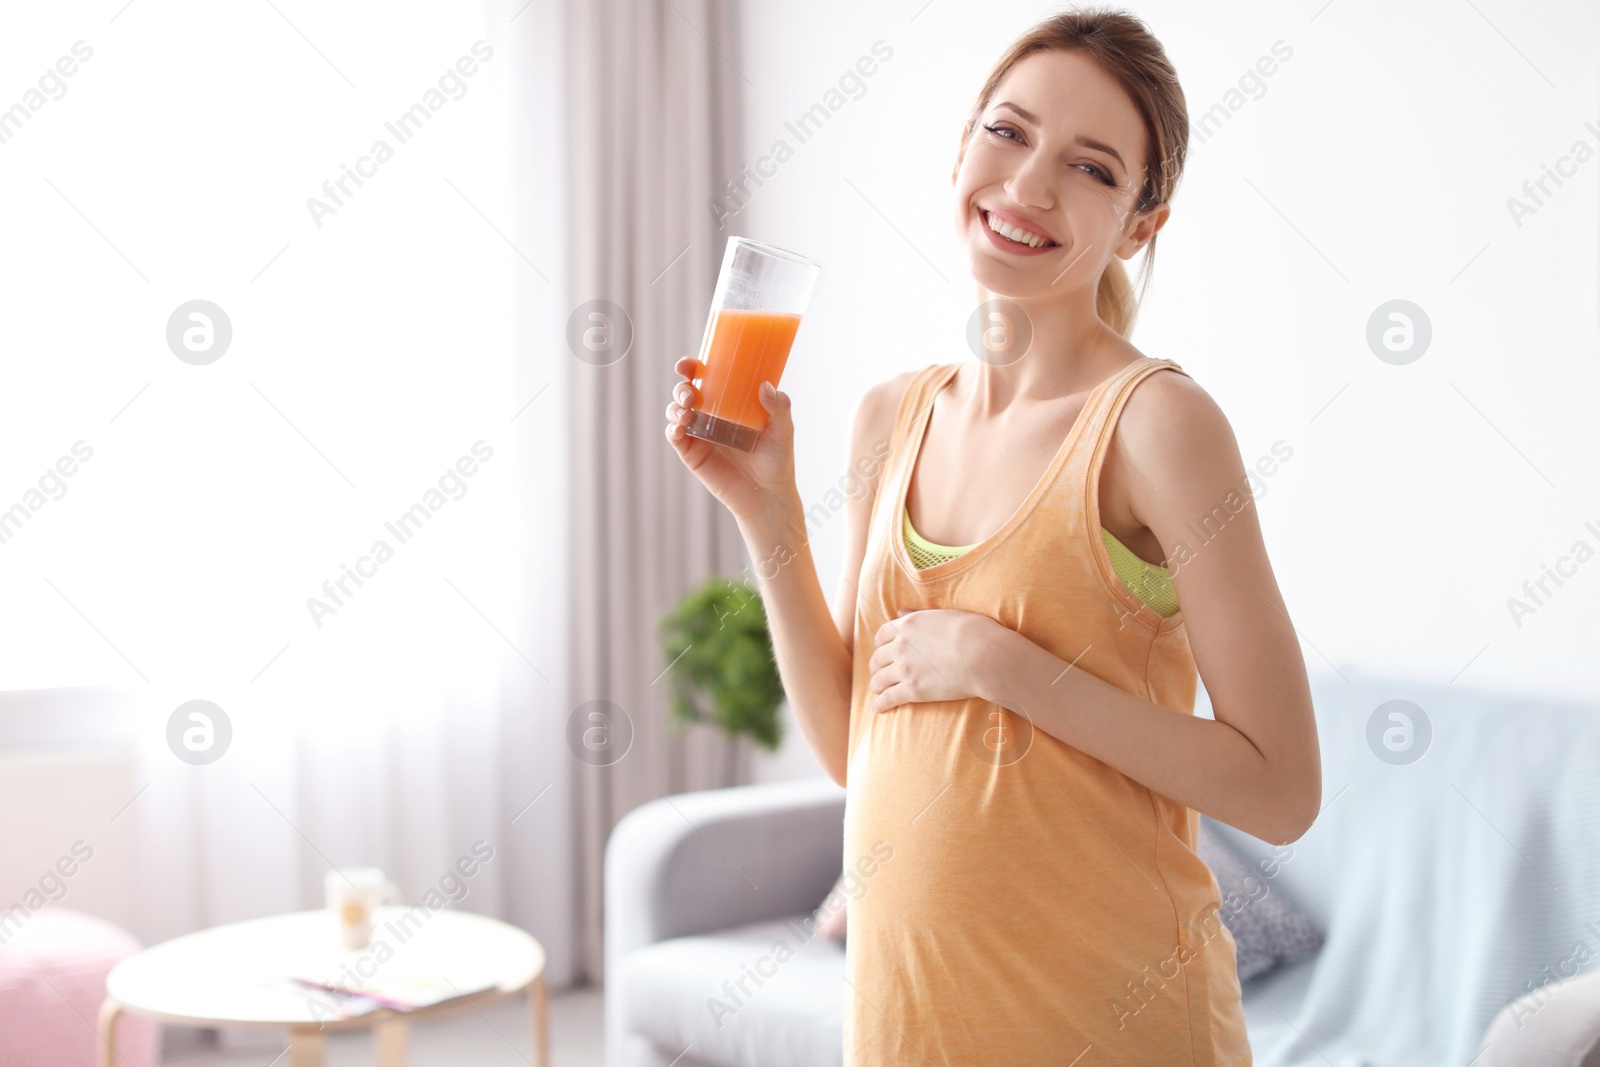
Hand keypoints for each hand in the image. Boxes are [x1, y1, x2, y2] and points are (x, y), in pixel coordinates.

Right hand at [665, 357, 796, 524]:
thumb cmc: (777, 460)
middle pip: (686, 392)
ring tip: (687, 411)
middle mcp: (711, 415)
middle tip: (690, 393)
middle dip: (681, 387)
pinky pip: (676, 438)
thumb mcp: (783, 430)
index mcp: (729, 402)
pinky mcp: (693, 454)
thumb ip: (779, 407)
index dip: (693, 367)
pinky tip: (679, 429)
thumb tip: (766, 386)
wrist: (768, 495)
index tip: (690, 364)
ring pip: (677, 412)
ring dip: (675, 408)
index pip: (706, 378)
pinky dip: (672, 430)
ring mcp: (700, 434)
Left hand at [866, 608, 1012, 711]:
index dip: (879, 645)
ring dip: (876, 685)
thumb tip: (900, 611)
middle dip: (875, 666)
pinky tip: (877, 708)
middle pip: (877, 658)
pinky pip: (889, 698)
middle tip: (878, 672)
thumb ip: (918, 614)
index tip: (881, 651)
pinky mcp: (912, 690)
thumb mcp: (943, 615)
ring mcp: (904, 669)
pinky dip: (880, 704)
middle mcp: (900, 646)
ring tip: (877, 691)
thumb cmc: (972, 631)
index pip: (882, 635)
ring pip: (879, 679)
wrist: (982, 655)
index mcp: (908, 625)